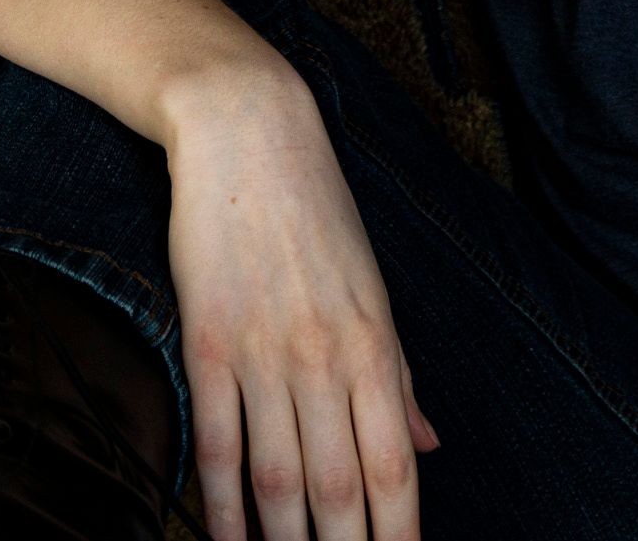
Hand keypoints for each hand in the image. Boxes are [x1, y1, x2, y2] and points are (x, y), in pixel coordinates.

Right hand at [165, 58, 440, 540]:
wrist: (251, 137)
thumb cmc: (319, 215)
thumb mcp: (374, 292)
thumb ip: (398, 380)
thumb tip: (428, 447)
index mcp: (377, 346)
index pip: (396, 468)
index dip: (400, 536)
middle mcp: (326, 359)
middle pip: (340, 487)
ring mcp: (264, 353)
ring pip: (277, 477)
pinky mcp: (208, 342)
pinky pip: (215, 439)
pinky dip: (218, 502)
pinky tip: (224, 539)